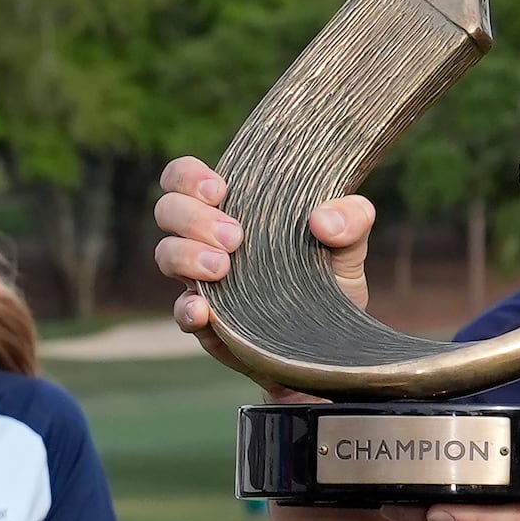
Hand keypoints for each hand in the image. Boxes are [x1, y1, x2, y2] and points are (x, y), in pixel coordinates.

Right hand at [153, 156, 374, 396]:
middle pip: (168, 211)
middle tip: (235, 236)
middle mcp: (208, 240)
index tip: (218, 189)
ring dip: (187, 256)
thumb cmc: (332, 280)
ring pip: (167, 256)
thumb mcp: (350, 245)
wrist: (333, 343)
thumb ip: (352, 219)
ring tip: (223, 267)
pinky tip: (205, 310)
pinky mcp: (208, 323)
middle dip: (194, 218)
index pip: (185, 179)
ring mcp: (203, 281)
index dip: (187, 176)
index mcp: (236, 209)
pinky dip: (187, 308)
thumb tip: (324, 220)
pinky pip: (182, 312)